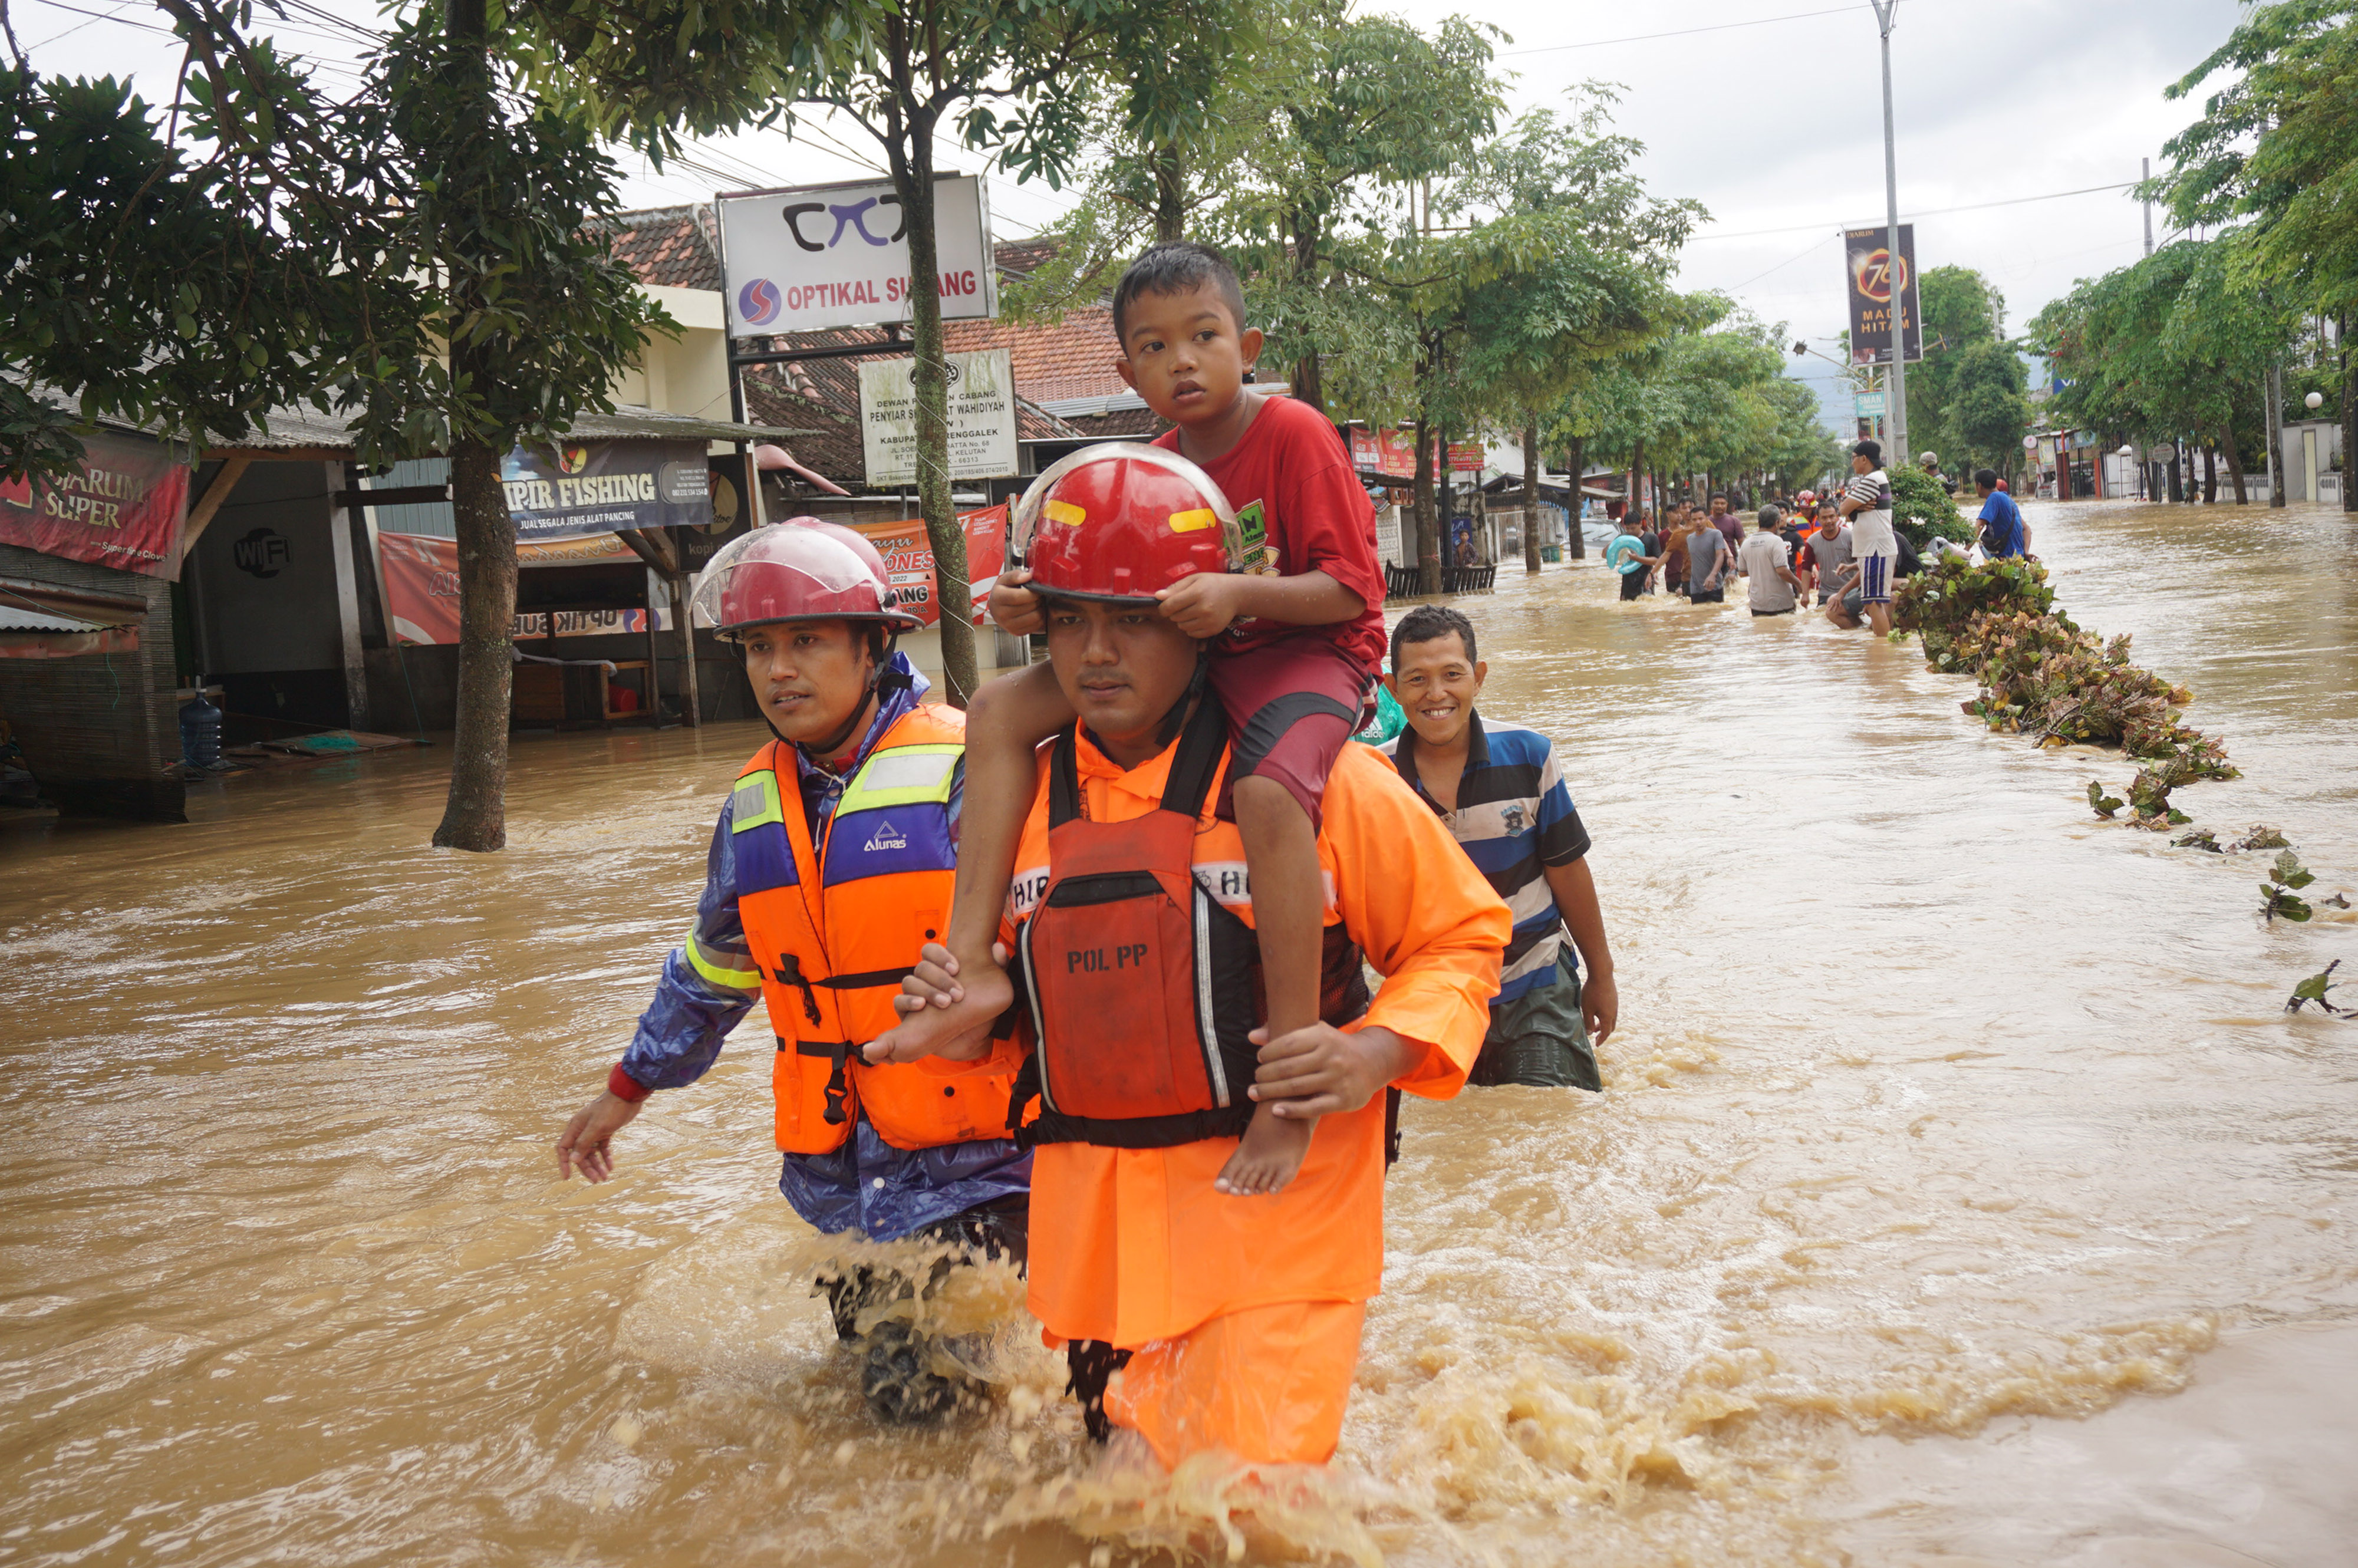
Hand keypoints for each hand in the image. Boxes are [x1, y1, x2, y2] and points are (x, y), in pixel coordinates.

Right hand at [555, 1090, 640, 1182]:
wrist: (628, 1096)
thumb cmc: (611, 1109)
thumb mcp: (596, 1127)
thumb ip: (584, 1143)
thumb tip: (572, 1159)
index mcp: (575, 1127)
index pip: (564, 1148)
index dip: (564, 1163)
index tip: (567, 1177)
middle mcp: (582, 1130)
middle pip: (579, 1153)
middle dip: (587, 1168)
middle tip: (597, 1180)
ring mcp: (594, 1131)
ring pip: (592, 1152)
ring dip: (597, 1165)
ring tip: (605, 1177)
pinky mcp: (606, 1131)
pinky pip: (602, 1148)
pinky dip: (606, 1157)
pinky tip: (611, 1167)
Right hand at [867, 941, 1007, 1062]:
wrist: (969, 1041)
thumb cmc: (977, 1012)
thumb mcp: (991, 991)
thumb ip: (996, 968)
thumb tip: (998, 947)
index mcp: (941, 969)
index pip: (930, 951)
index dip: (940, 955)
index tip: (957, 969)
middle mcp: (925, 979)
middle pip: (923, 967)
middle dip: (941, 979)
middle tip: (958, 995)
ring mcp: (913, 994)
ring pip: (910, 982)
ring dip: (927, 991)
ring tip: (945, 1003)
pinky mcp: (906, 1012)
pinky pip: (899, 1002)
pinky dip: (908, 1002)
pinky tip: (921, 1006)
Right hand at [988, 569, 1042, 635]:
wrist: (998, 607)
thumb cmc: (1004, 591)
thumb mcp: (1006, 579)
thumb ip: (1016, 575)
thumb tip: (1027, 576)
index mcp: (997, 598)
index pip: (1017, 596)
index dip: (1031, 592)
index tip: (1036, 589)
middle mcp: (1000, 614)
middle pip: (1029, 606)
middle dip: (1037, 599)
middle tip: (1037, 595)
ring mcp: (1008, 625)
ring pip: (1035, 617)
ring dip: (1040, 608)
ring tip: (1036, 603)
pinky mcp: (1016, 632)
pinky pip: (1036, 625)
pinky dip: (1039, 618)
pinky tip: (1034, 611)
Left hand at [1153, 572, 1243, 636]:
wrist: (1236, 594)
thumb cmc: (1212, 584)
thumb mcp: (1194, 579)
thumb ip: (1175, 588)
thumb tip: (1157, 597)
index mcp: (1197, 593)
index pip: (1171, 605)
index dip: (1163, 607)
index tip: (1164, 606)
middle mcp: (1203, 608)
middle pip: (1175, 617)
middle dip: (1174, 612)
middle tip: (1183, 605)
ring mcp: (1209, 621)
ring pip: (1182, 626)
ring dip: (1182, 620)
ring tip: (1191, 611)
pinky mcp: (1212, 630)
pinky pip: (1191, 633)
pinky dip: (1191, 627)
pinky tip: (1198, 618)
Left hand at [1247, 1023, 1414, 1117]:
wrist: (1372, 1062)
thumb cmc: (1335, 1047)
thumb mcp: (1316, 1033)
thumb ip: (1284, 1033)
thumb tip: (1252, 1037)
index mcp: (1323, 1037)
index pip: (1287, 1044)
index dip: (1268, 1053)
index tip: (1260, 1059)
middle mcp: (1331, 1057)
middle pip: (1287, 1068)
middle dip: (1264, 1075)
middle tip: (1255, 1080)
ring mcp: (1338, 1079)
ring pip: (1296, 1088)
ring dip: (1270, 1092)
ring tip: (1255, 1093)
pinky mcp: (1343, 1100)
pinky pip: (1312, 1108)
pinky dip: (1291, 1110)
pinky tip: (1275, 1110)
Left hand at [1582, 970, 1617, 1047]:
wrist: (1602, 975)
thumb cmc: (1592, 992)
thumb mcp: (1587, 1009)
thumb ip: (1588, 1022)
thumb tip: (1589, 1033)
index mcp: (1608, 1017)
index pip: (1606, 1033)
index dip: (1601, 1040)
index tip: (1596, 1044)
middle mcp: (1614, 1012)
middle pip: (1610, 1027)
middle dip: (1603, 1033)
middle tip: (1595, 1036)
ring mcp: (1615, 1005)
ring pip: (1611, 1019)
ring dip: (1603, 1024)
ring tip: (1595, 1025)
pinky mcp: (1614, 998)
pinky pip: (1611, 1012)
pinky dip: (1605, 1016)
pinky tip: (1598, 1012)